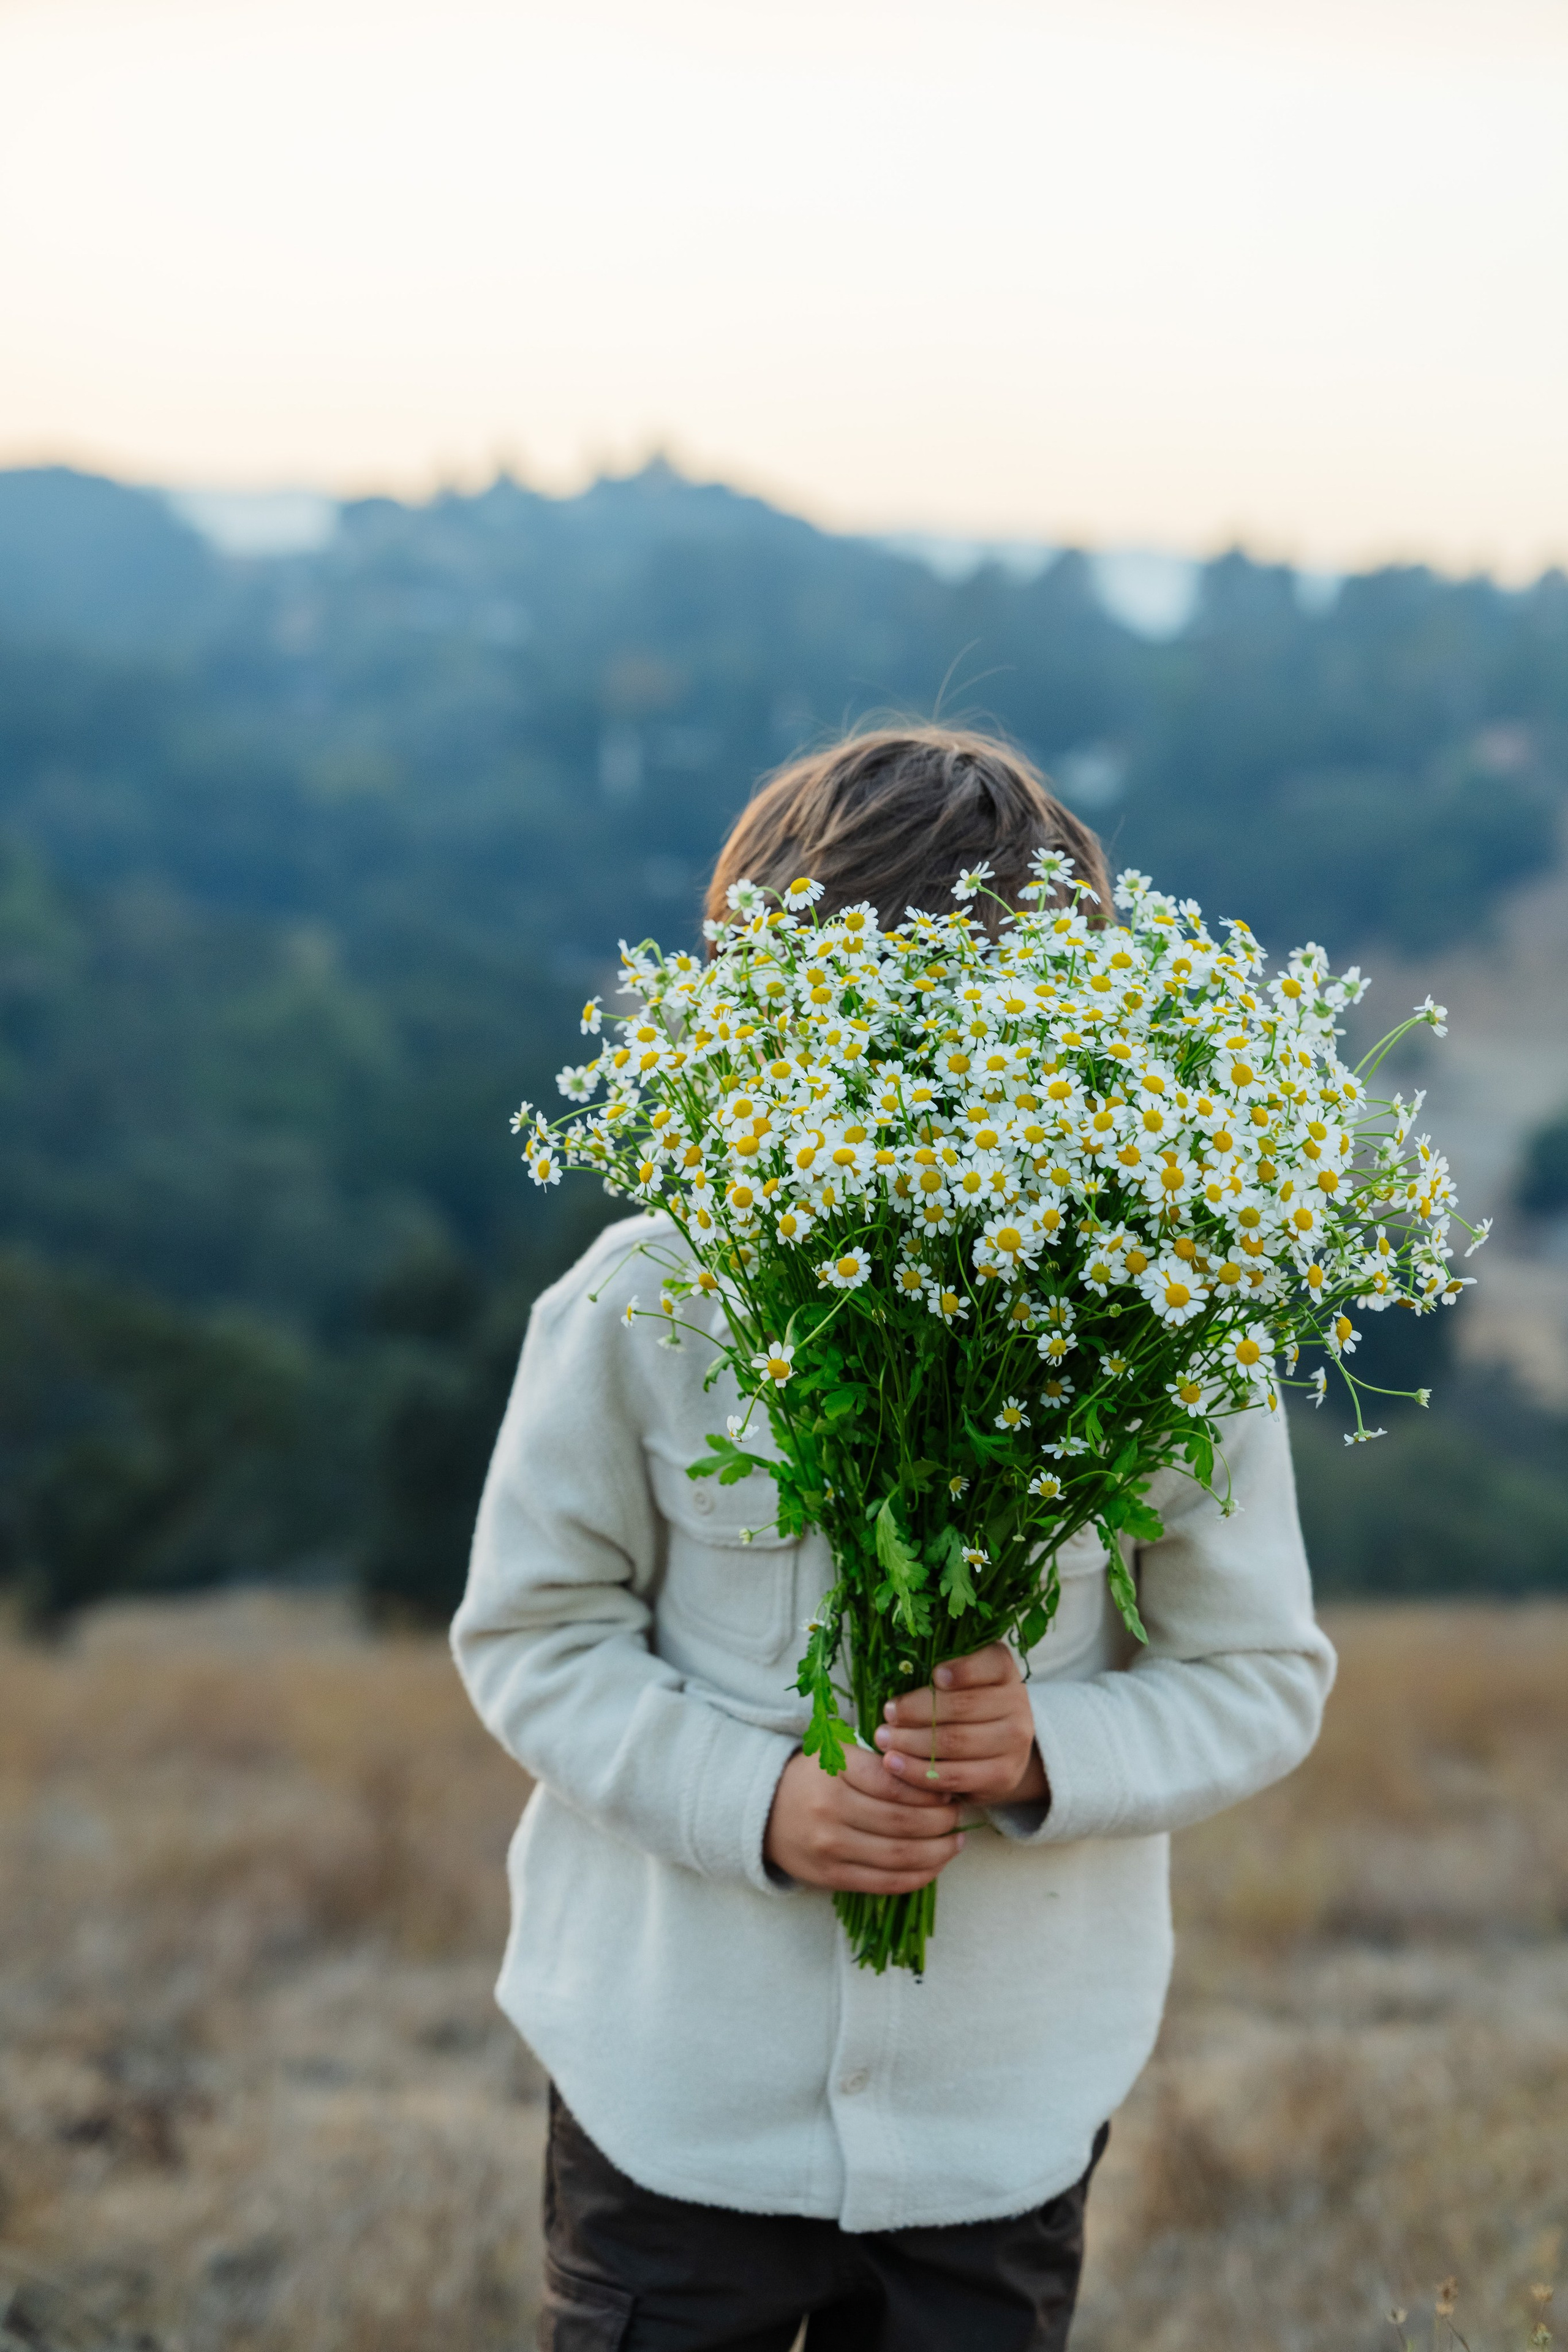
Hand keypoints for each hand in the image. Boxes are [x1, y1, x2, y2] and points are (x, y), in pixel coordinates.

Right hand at [764, 1744, 965, 1893]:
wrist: (764, 1813)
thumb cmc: (813, 1777)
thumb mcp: (838, 1752)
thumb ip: (880, 1760)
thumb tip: (935, 1778)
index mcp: (834, 1770)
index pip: (894, 1782)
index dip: (929, 1788)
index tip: (947, 1788)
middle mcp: (830, 1809)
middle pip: (903, 1821)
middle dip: (941, 1821)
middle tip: (958, 1815)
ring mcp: (830, 1847)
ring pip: (899, 1855)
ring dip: (938, 1851)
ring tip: (955, 1841)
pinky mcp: (832, 1877)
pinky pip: (886, 1883)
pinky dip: (919, 1876)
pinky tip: (935, 1864)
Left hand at [873, 1642, 1048, 1807]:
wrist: (998, 1748)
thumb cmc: (964, 1703)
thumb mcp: (960, 1680)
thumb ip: (937, 1674)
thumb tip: (896, 1673)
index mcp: (1004, 1670)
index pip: (990, 1663)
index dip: (963, 1669)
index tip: (934, 1675)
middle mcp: (1017, 1703)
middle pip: (962, 1706)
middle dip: (917, 1710)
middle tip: (887, 1713)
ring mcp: (1014, 1742)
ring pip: (955, 1742)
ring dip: (912, 1742)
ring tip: (884, 1740)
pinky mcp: (1003, 1776)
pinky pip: (955, 1776)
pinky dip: (919, 1772)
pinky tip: (896, 1765)